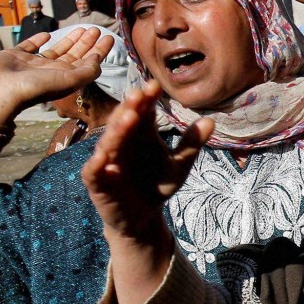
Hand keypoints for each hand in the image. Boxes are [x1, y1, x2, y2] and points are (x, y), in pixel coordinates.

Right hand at [0, 28, 113, 127]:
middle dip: (87, 43)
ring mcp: (32, 64)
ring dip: (69, 40)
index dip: (100, 50)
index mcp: (65, 78)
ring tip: (81, 29)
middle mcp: (51, 71)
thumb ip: (87, 72)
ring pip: (56, 49)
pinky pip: (30, 46)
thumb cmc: (34, 88)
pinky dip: (39, 40)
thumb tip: (98, 61)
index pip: (88, 62)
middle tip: (95, 29)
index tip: (109, 37)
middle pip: (74, 55)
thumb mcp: (68, 80)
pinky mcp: (15, 56)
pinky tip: (47, 34)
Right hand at [82, 81, 213, 303]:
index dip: (147, 99)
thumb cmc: (157, 184)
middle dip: (130, 108)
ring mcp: (107, 161)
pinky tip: (102, 157)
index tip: (155, 86)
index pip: (142, 111)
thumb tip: (210, 120)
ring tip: (129, 118)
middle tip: (139, 94)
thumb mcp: (179, 165)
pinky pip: (93, 172)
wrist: (144, 216)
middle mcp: (121, 143)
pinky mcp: (98, 183)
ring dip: (117, 131)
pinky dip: (96, 165)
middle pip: (123, 121)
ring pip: (108, 143)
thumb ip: (191, 143)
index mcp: (139, 134)